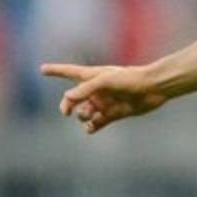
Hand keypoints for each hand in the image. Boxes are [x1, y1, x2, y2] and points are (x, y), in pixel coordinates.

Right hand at [39, 63, 167, 133]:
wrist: (154, 88)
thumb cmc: (130, 79)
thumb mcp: (105, 81)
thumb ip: (85, 89)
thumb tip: (67, 98)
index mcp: (93, 76)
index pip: (70, 72)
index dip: (56, 70)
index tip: (42, 69)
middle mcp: (97, 90)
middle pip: (73, 99)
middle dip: (66, 105)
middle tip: (66, 111)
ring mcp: (105, 102)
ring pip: (84, 113)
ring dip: (82, 117)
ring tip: (88, 116)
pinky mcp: (114, 114)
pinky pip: (97, 124)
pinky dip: (92, 127)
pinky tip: (91, 128)